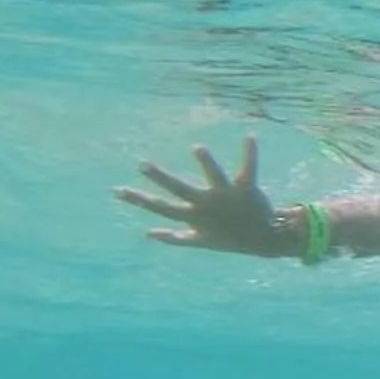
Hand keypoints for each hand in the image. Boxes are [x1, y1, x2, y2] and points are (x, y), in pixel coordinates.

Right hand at [117, 136, 293, 256]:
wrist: (263, 242)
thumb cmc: (228, 238)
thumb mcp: (199, 240)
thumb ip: (174, 237)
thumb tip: (148, 234)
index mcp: (193, 217)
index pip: (160, 207)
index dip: (138, 200)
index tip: (117, 190)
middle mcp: (206, 205)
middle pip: (179, 189)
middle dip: (160, 178)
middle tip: (142, 164)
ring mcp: (226, 196)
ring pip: (214, 177)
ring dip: (206, 163)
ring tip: (198, 148)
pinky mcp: (246, 189)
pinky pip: (248, 169)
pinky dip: (250, 153)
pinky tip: (249, 136)